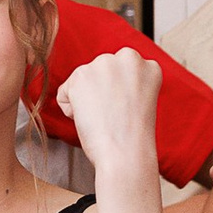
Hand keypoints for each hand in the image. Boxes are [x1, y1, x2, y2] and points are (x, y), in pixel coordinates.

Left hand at [58, 48, 164, 184]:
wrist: (126, 154)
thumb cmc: (133, 137)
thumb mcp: (140, 100)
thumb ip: (126, 83)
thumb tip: (101, 81)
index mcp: (148, 66)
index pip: (120, 74)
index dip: (119, 97)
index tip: (126, 111)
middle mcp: (128, 57)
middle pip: (100, 73)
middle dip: (100, 93)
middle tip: (114, 116)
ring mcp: (104, 64)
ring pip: (82, 82)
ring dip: (86, 101)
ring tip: (104, 118)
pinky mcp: (81, 75)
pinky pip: (64, 93)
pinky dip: (71, 110)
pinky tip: (90, 119)